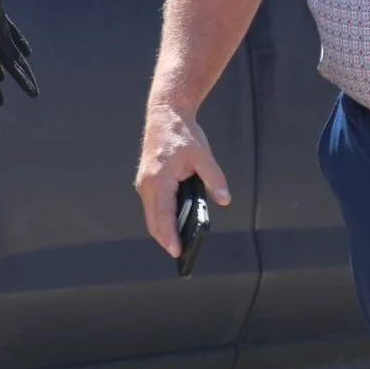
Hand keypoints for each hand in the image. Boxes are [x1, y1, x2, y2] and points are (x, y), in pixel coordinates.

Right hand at [135, 102, 230, 257]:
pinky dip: (161, 218)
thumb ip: (214, 178)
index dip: (170, 237)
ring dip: (163, 230)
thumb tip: (225, 200)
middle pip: (153, 222)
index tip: (178, 253)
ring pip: (152, 215)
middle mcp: (147, 184)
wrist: (165, 113)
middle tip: (182, 255)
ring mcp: (145, 183)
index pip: (163, 216)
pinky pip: (153, 206)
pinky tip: (175, 225)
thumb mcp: (203, 154)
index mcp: (159, 179)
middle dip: (166, 239)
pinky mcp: (147, 181)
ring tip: (180, 245)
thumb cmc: (182, 134)